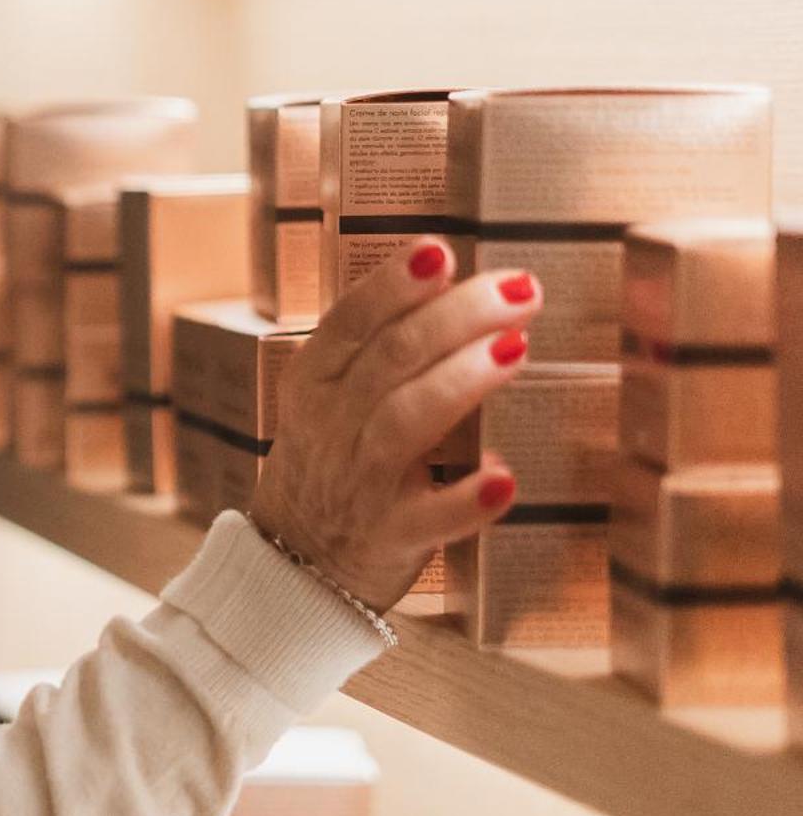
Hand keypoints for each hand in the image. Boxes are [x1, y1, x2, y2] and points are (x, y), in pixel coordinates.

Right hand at [247, 236, 543, 612]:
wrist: (295, 565)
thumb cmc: (332, 465)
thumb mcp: (328, 401)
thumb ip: (378, 353)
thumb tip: (458, 289)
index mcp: (313, 384)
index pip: (349, 322)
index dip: (393, 285)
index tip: (440, 250)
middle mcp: (330, 427)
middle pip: (390, 359)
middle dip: (457, 316)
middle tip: (520, 289)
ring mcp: (359, 483)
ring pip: (406, 421)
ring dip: (461, 382)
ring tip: (517, 347)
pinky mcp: (391, 537)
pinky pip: (431, 518)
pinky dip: (467, 501)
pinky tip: (504, 479)